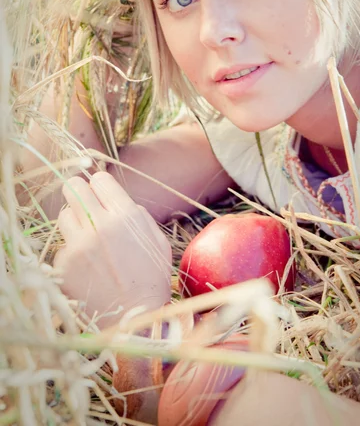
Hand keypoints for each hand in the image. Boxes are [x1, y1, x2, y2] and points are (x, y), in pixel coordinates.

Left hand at [54, 172, 171, 327]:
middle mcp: (99, 225)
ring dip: (74, 223)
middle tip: (84, 205)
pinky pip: (62, 247)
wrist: (136, 321)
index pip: (100, 179)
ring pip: (63, 215)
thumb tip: (117, 199)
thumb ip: (137, 215)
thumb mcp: (157, 241)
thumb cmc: (151, 280)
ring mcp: (79, 245)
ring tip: (87, 240)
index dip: (100, 186)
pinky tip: (86, 267)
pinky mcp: (64, 265)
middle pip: (74, 187)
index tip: (101, 195)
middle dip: (79, 193)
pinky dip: (71, 254)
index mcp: (125, 216)